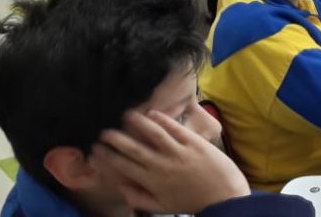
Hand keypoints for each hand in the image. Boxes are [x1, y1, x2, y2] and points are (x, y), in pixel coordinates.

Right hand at [90, 111, 249, 214]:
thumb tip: (121, 187)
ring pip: (154, 135)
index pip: (124, 167)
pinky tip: (152, 113)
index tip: (95, 148)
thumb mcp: (162, 206)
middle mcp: (162, 166)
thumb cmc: (193, 202)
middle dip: (116, 139)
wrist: (225, 198)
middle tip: (103, 131)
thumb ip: (139, 198)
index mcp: (153, 182)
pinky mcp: (195, 143)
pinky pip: (175, 129)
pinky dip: (163, 120)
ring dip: (138, 124)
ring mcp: (179, 153)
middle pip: (134, 150)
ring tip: (126, 114)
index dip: (108, 157)